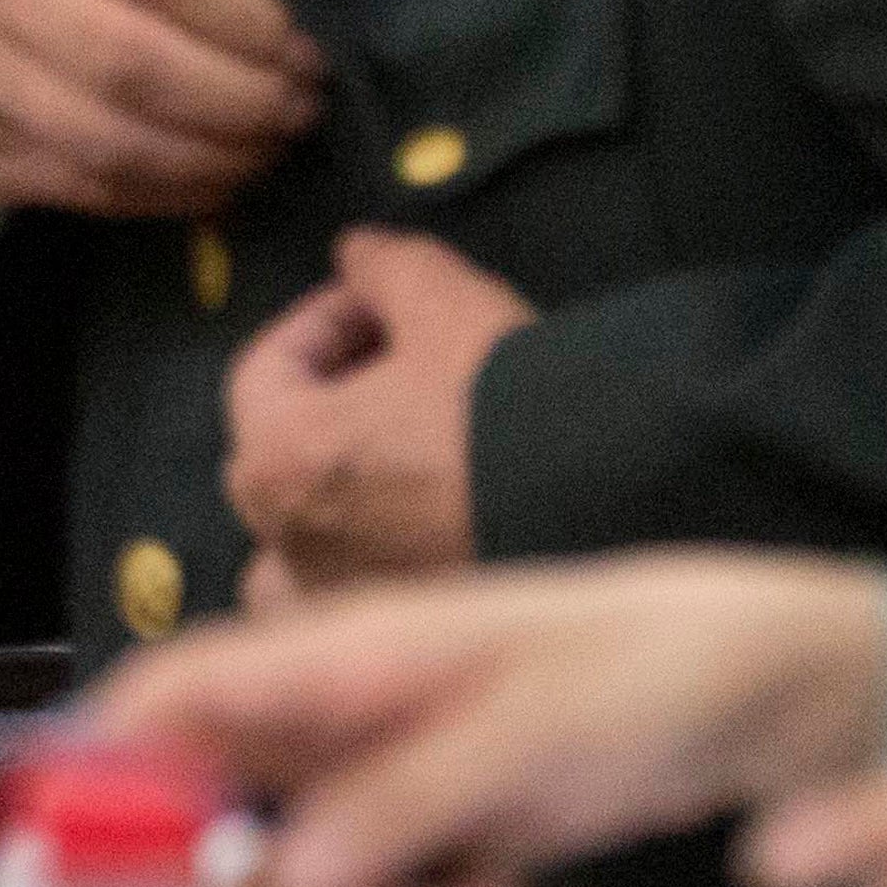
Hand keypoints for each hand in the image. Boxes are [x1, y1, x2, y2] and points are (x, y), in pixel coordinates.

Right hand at [0, 0, 322, 268]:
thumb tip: (288, 37)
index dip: (244, 19)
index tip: (302, 50)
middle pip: (133, 62)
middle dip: (240, 100)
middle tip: (300, 111)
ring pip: (113, 141)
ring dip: (213, 158)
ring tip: (269, 148)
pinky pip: (89, 189)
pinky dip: (169, 194)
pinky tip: (216, 179)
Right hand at [86, 550, 886, 886]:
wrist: (747, 690)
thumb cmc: (640, 667)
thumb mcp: (533, 729)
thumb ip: (408, 799)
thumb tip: (289, 876)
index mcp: (334, 657)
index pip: (173, 693)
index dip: (102, 764)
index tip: (86, 862)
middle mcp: (327, 719)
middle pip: (205, 816)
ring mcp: (371, 781)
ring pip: (284, 882)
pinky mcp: (420, 836)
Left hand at [221, 228, 527, 598]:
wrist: (618, 510)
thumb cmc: (519, 415)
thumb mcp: (446, 300)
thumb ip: (386, 266)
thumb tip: (359, 253)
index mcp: (278, 460)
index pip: (268, 365)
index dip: (328, 317)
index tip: (379, 299)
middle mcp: (291, 542)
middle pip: (280, 446)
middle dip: (336, 394)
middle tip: (405, 359)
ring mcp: (343, 597)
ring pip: (300, 537)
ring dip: (333, 492)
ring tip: (404, 451)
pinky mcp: (401, 633)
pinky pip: (349, 598)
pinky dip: (363, 564)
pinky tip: (415, 530)